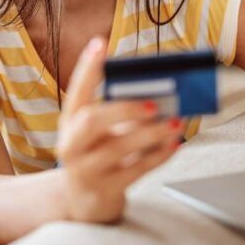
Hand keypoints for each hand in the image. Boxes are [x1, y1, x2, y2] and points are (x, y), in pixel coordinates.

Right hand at [56, 37, 182, 223]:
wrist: (83, 202)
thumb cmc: (98, 155)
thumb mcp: (100, 132)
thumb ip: (121, 113)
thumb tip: (161, 95)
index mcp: (69, 122)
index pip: (76, 90)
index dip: (87, 67)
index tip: (100, 43)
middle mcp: (71, 144)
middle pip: (91, 121)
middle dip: (123, 109)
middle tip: (152, 104)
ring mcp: (84, 170)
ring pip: (117, 148)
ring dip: (150, 134)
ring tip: (174, 123)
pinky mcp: (103, 191)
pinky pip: (135, 171)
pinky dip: (158, 156)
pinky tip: (174, 144)